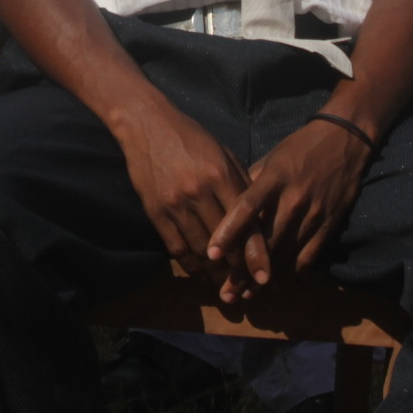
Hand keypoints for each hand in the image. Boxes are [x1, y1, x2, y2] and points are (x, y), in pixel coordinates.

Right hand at [114, 96, 262, 297]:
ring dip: (214, 273)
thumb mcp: (224, 154)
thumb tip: (260, 220)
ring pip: (201, 250)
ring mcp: (175, 203)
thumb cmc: (191, 138)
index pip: (246, 225)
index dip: (257, 255)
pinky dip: (191, 265)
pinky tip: (201, 273)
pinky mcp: (156, 211)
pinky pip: (176, 247)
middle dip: (237, 270)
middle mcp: (199, 192)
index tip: (266, 278)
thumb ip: (242, 186)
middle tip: (247, 288)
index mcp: (222, 176)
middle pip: (225, 243)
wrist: (146, 124)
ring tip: (225, 286)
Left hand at [206, 117, 371, 295]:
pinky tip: (275, 285)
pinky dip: (290, 275)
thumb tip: (225, 208)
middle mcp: (293, 199)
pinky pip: (307, 258)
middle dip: (243, 271)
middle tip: (225, 292)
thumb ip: (249, 184)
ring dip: (264, 280)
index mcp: (274, 178)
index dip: (228, 233)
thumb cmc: (299, 148)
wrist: (345, 140)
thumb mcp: (270, 159)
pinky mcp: (329, 226)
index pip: (246, 208)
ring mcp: (313, 215)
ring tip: (245, 296)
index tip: (211, 253)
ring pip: (285, 256)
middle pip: (264, 242)